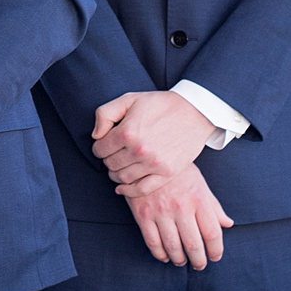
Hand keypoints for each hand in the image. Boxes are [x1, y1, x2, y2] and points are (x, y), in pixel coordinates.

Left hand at [92, 90, 216, 190]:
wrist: (195, 112)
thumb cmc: (160, 104)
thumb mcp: (129, 99)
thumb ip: (105, 114)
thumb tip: (95, 136)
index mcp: (128, 131)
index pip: (100, 149)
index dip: (99, 147)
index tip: (104, 145)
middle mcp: (139, 150)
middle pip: (110, 164)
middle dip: (108, 159)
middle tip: (114, 154)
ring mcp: (154, 164)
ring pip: (122, 178)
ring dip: (116, 174)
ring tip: (119, 166)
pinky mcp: (167, 173)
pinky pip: (141, 189)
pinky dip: (128, 191)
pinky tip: (122, 188)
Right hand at [121, 173, 233, 267]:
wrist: (149, 156)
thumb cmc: (179, 172)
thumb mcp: (200, 184)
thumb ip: (214, 206)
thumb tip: (228, 224)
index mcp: (198, 199)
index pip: (213, 233)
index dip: (216, 250)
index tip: (215, 256)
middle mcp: (181, 208)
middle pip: (194, 245)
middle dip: (199, 260)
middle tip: (200, 265)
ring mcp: (161, 212)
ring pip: (173, 247)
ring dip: (180, 260)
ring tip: (182, 262)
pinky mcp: (143, 215)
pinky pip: (153, 243)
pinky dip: (160, 254)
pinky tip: (165, 256)